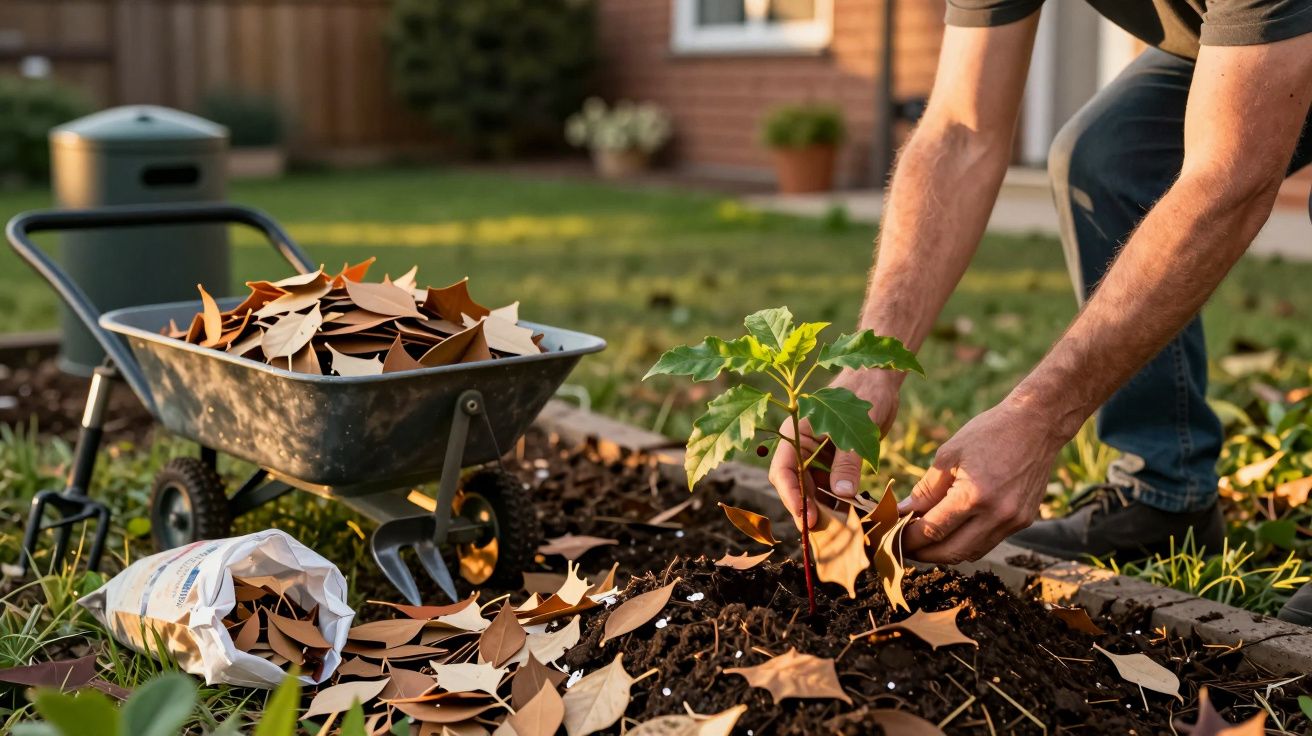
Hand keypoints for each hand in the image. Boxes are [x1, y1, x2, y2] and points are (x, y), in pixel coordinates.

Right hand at [768, 371, 899, 529]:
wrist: (881, 375)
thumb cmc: (865, 391)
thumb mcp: (857, 425)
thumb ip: (848, 459)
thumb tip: (842, 493)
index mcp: (796, 432)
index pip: (784, 471)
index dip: (792, 497)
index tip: (808, 520)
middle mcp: (802, 446)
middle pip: (796, 486)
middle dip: (808, 510)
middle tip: (825, 536)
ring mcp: (818, 455)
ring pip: (813, 491)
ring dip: (824, 510)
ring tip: (841, 532)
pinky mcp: (834, 461)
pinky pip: (831, 488)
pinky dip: (840, 503)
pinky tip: (853, 518)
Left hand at [898, 397, 1064, 563]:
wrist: (1037, 424)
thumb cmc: (989, 433)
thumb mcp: (948, 455)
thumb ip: (925, 490)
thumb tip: (901, 513)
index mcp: (973, 496)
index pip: (932, 531)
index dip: (909, 539)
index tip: (893, 537)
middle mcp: (996, 515)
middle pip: (952, 552)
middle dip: (924, 554)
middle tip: (904, 546)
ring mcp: (1013, 521)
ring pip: (972, 552)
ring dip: (946, 552)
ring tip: (925, 541)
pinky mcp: (1024, 521)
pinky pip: (990, 542)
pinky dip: (968, 541)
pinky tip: (953, 531)